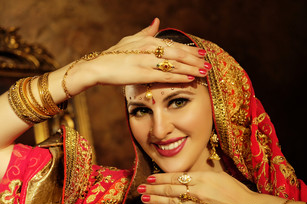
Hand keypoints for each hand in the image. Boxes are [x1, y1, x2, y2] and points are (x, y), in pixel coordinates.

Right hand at [67, 18, 209, 92]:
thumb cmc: (113, 54)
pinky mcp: (143, 74)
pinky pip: (165, 76)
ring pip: (175, 65)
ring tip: (204, 73)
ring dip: (192, 69)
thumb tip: (157, 21)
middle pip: (178, 54)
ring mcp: (147, 62)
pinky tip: (190, 79)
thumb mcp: (130, 39)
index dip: (190, 50)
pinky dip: (179, 77)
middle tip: (209, 65)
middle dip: (195, 60)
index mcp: (148, 41)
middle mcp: (150, 49)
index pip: (174, 45)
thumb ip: (146, 31)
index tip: (202, 53)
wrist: (98, 67)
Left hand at [137, 171, 255, 203]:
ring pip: (171, 201)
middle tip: (140, 187)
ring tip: (144, 197)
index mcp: (201, 178)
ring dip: (155, 199)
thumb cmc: (235, 190)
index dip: (160, 177)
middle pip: (169, 189)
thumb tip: (186, 175)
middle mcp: (196, 191)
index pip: (175, 177)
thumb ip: (201, 175)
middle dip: (153, 188)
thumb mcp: (218, 175)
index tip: (150, 177)